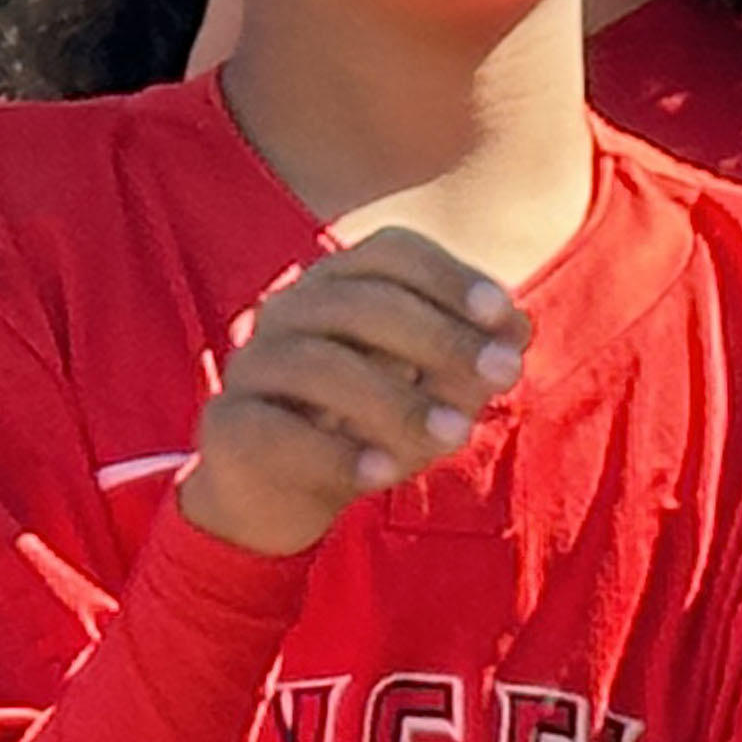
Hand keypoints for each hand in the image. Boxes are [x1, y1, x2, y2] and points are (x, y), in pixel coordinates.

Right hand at [180, 228, 523, 558]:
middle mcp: (290, 309)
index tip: (504, 317)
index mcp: (342, 282)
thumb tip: (515, 332)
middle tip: (503, 377)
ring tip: (456, 435)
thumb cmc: (373, 420)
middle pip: (362, 303)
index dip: (451, 277)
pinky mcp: (225, 423)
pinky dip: (333, 452)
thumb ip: (474, 356)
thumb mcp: (436, 387)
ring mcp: (252, 363)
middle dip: (441, 339)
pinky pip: (272, 429)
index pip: (393, 252)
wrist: (283, 489)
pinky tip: (382, 473)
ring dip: (397, 400)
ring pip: (318, 364)